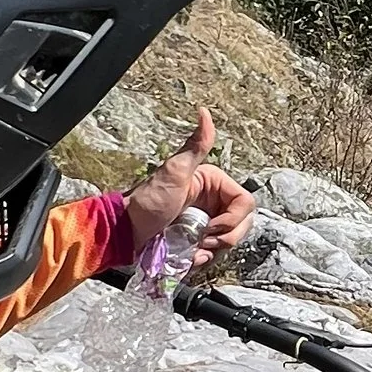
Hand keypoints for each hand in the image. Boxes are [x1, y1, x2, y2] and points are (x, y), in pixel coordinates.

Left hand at [120, 107, 255, 268]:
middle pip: (242, 224)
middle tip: (202, 241)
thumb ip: (195, 146)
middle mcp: (215, 201)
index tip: (211, 227)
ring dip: (213, 251)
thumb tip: (204, 112)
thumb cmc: (148, 201)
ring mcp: (208, 221)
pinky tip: (190, 257)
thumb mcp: (174, 172)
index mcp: (215, 183)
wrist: (125, 231)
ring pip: (230, 241)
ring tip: (192, 250)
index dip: (233, 220)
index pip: (246, 204)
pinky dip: (205, 259)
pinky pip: (216, 253)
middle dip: (224, 238)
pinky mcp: (199, 239)